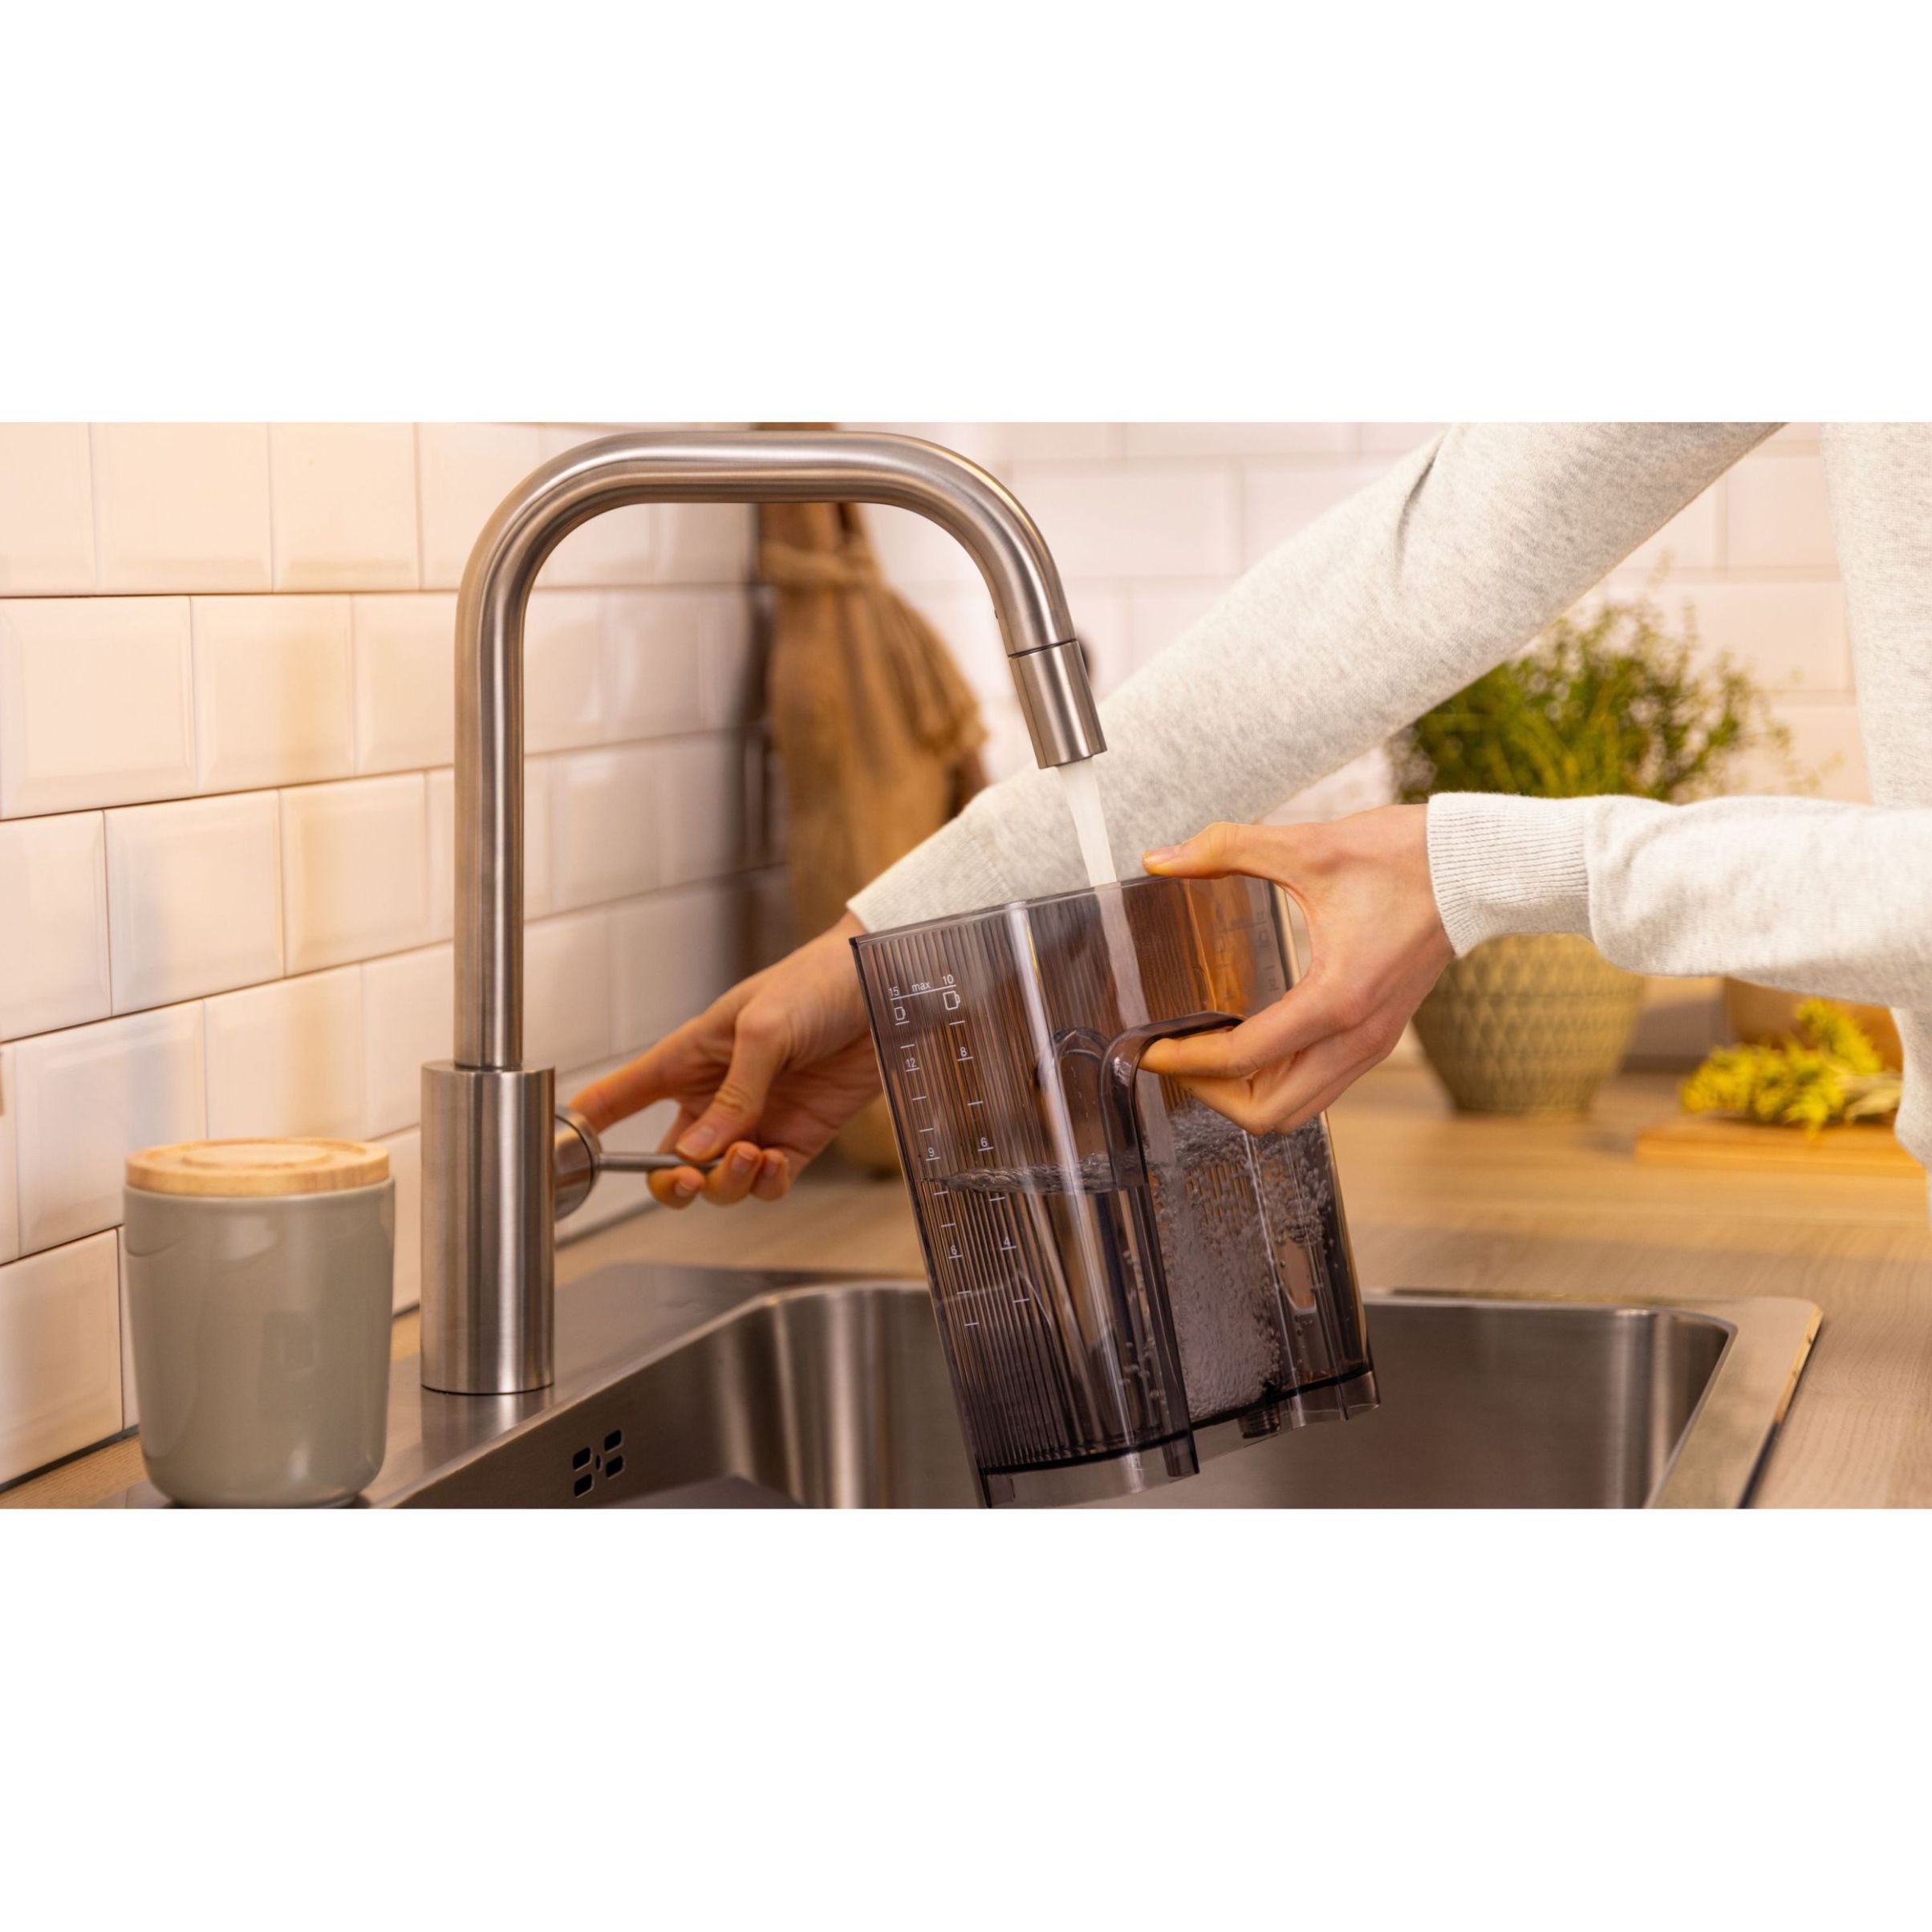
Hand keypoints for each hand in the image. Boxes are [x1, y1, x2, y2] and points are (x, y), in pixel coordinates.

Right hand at [570, 910, 879, 1209]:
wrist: (889, 986)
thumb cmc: (818, 982)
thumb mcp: (765, 1026)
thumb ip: (734, 1092)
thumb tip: (699, 1150)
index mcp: (689, 1058)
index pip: (621, 1096)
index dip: (588, 1129)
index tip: (563, 1160)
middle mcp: (716, 1095)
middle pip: (668, 1160)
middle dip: (671, 1181)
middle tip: (688, 1177)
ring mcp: (757, 1120)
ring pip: (719, 1180)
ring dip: (726, 1182)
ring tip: (750, 1156)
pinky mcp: (800, 1136)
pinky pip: (769, 1181)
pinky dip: (766, 1184)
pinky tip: (774, 1164)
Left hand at [1139, 805, 1452, 1133]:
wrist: (1479, 865)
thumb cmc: (1404, 856)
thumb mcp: (1308, 845)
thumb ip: (1227, 849)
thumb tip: (1160, 859)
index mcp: (1336, 999)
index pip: (1242, 1059)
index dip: (1185, 1060)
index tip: (1148, 1048)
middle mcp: (1358, 1036)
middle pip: (1270, 1113)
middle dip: (1211, 1095)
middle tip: (1176, 1058)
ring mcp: (1374, 1043)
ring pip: (1298, 1109)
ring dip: (1245, 1095)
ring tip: (1206, 1055)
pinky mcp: (1381, 1036)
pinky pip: (1320, 1086)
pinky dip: (1278, 1081)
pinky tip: (1250, 1043)